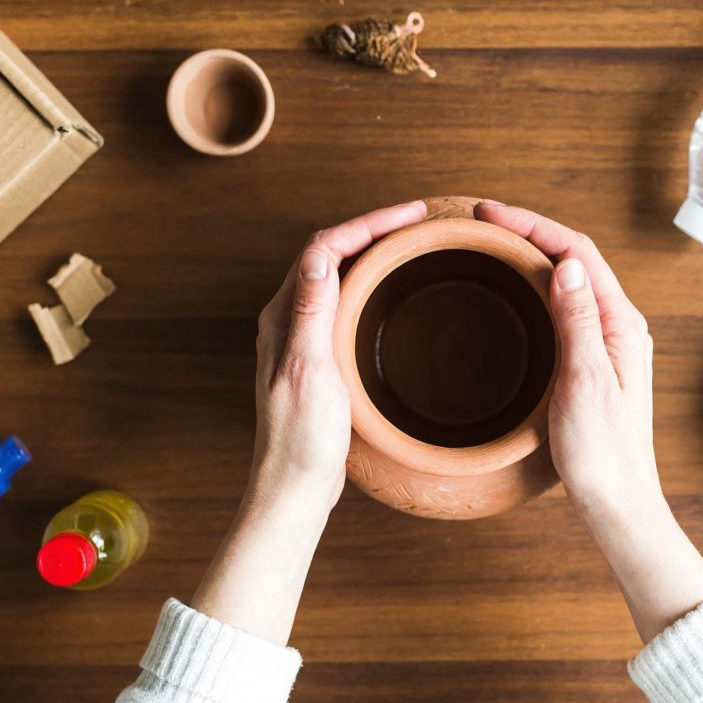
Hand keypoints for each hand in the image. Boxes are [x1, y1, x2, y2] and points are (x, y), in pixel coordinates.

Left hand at [193, 200, 428, 644]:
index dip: (369, 223)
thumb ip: (312, 311)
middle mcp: (288, 320)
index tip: (411, 215)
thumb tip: (318, 254)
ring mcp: (302, 338)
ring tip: (410, 243)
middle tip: (418, 221)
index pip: (326, 247)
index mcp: (285, 316)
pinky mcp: (317, 357)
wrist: (293, 487)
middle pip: (331, 254)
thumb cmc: (301, 439)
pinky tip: (393, 295)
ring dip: (371, 253)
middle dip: (373, 229)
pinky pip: (344, 303)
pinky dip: (371, 285)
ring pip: (338, 276)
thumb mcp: (309, 371)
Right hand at [473, 203, 661, 514]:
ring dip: (533, 255)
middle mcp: (619, 326)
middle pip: (574, 258)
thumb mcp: (584, 383)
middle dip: (530, 231)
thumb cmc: (603, 453)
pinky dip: (536, 288)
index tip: (489, 213)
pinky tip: (513, 294)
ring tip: (492, 244)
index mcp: (621, 324)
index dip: (533, 224)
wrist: (617, 501)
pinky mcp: (594, 362)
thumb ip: (577, 321)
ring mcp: (608, 343)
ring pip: (569, 281)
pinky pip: (565, 308)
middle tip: (482, 222)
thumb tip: (564, 265)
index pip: (577, 252)